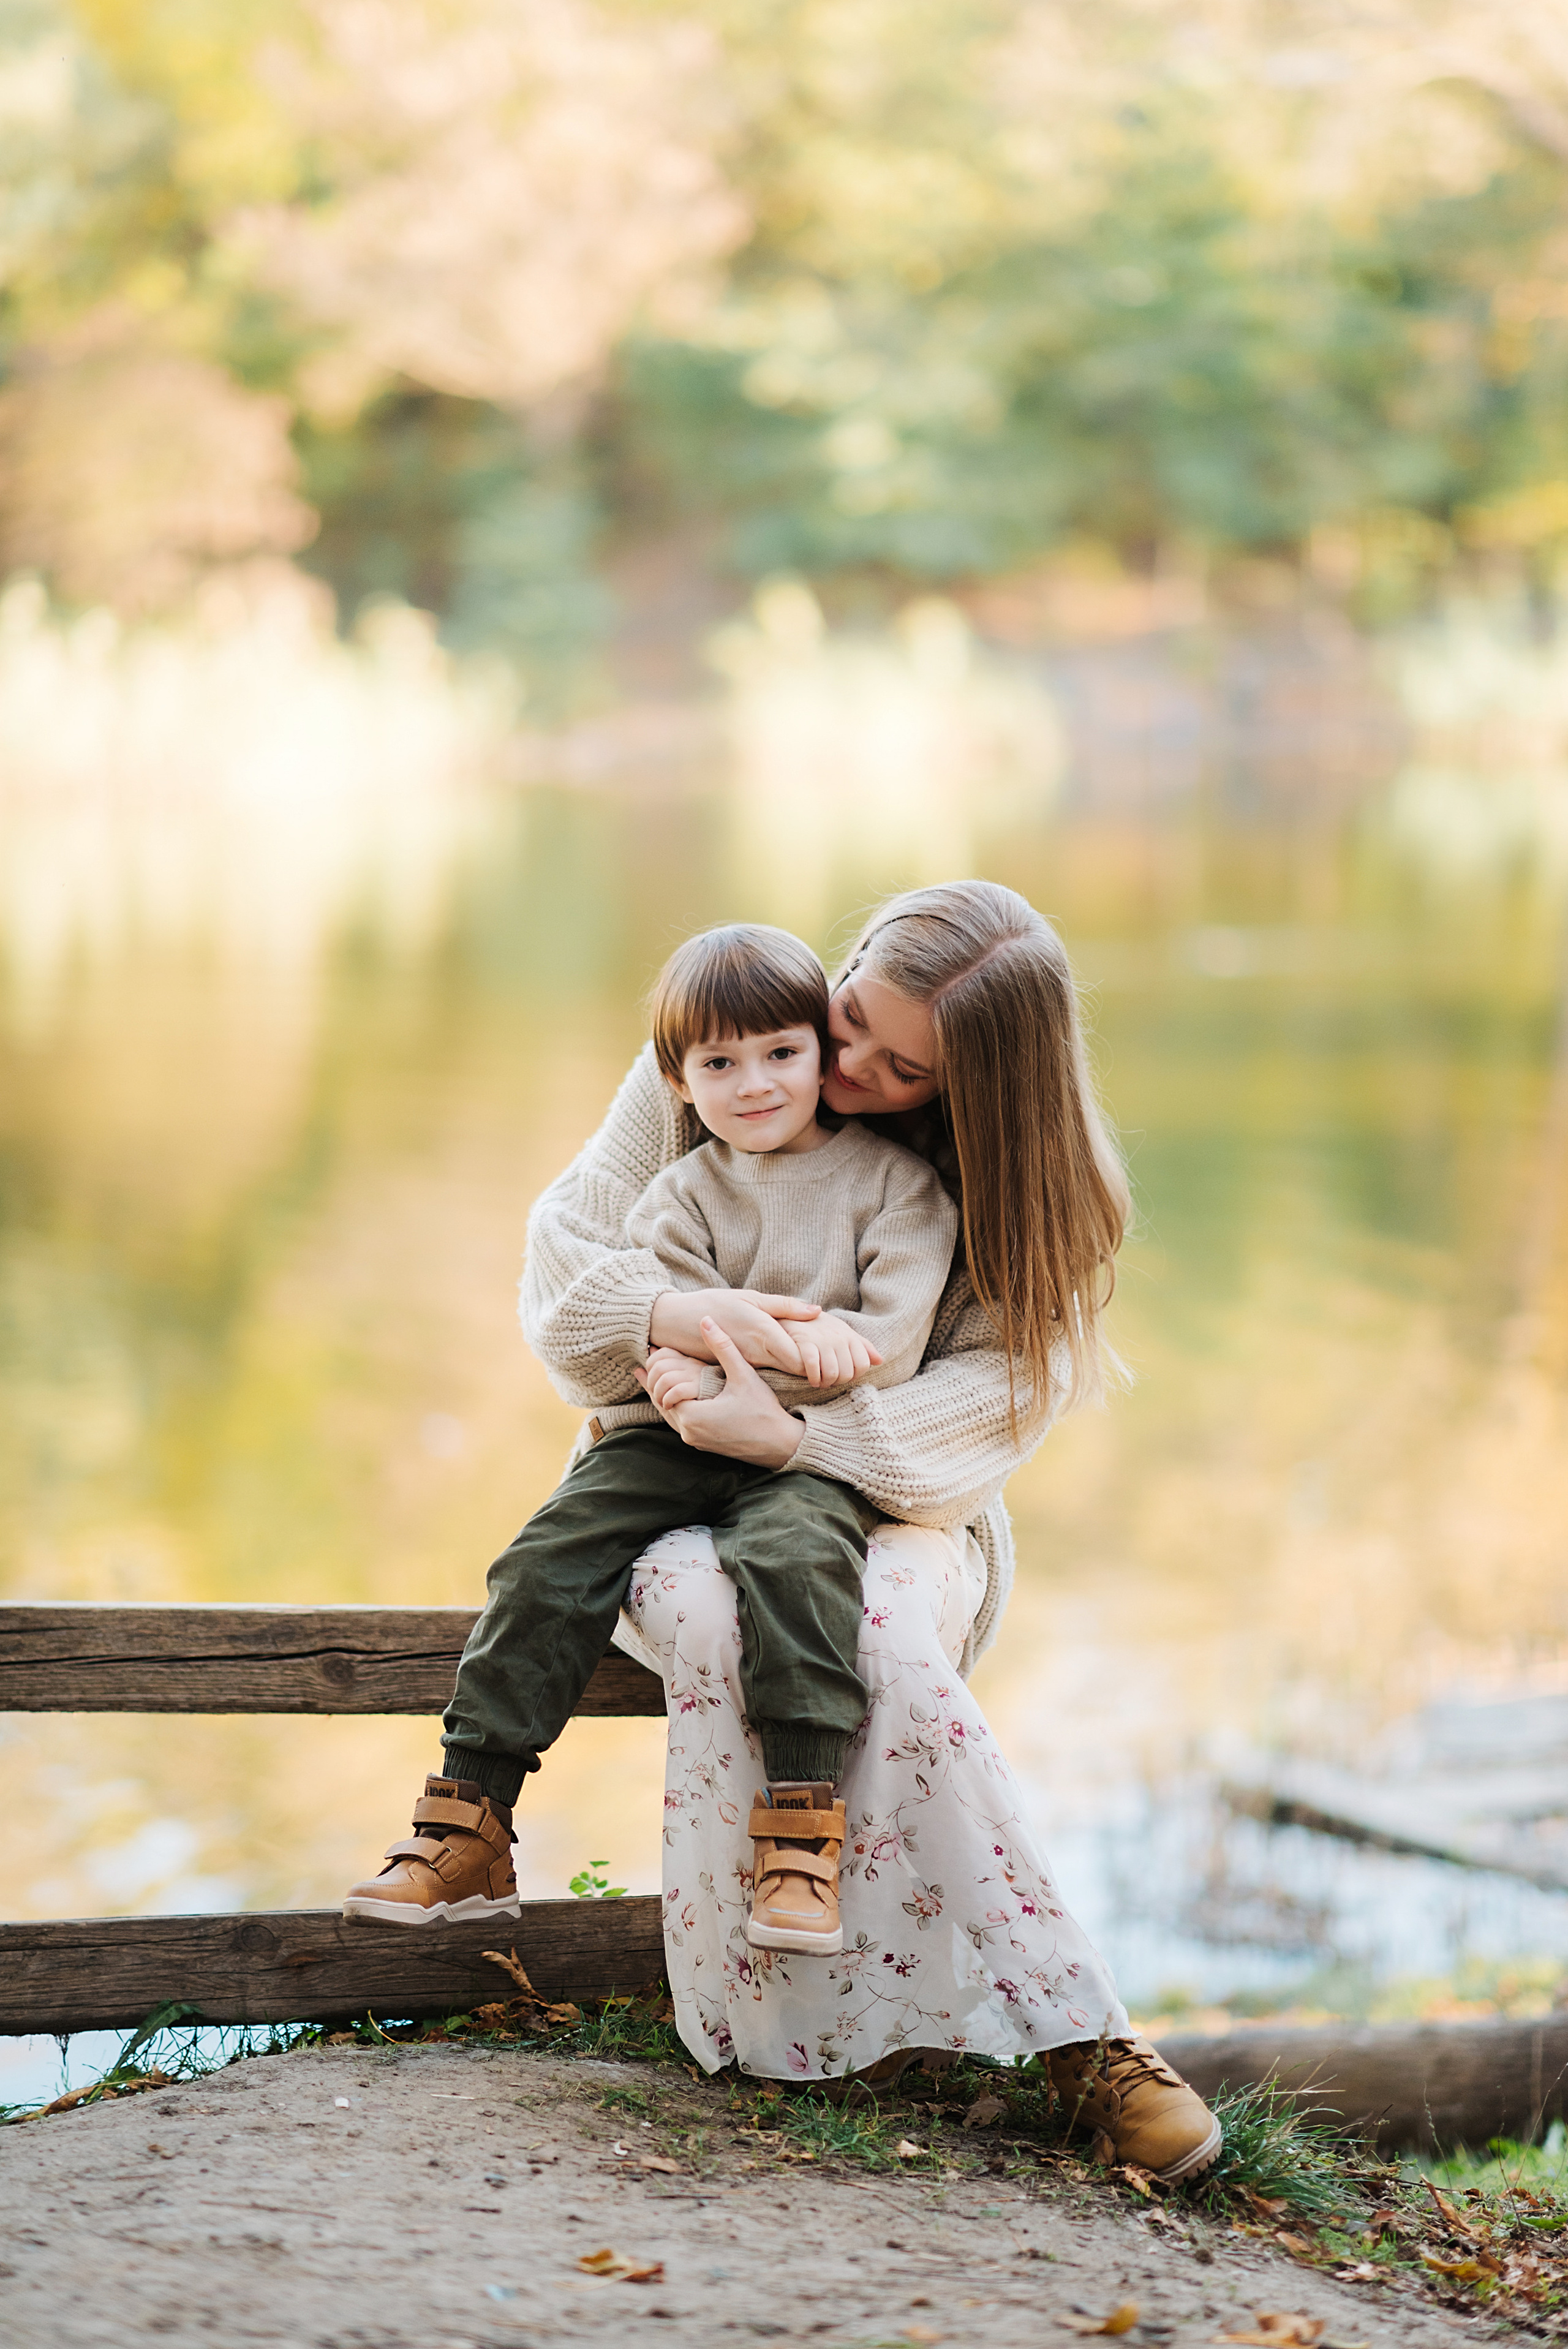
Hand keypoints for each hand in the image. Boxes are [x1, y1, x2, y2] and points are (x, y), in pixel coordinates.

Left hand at [637, 1320, 804, 1467]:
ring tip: (649, 1377)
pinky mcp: (703, 1444)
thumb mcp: (743, 1375)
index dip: (657, 1368)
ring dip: (661, 1394)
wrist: (781, 1445)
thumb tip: (706, 1320)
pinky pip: (680, 1423)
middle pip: (660, 1402)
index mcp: (692, 1416)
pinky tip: (672, 1397)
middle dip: (653, 1382)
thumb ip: (722, 1347)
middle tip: (644, 1361)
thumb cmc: (764, 1411)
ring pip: (669, 1414)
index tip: (651, 1350)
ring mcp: (695, 1441)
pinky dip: (673, 1407)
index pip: (662, 1388)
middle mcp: (688, 1433)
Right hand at [647, 1288, 818, 1374]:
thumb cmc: (716, 1304)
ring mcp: (749, 1364)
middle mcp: (759, 1354)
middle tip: (829, 1359)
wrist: (677, 1323)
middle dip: (815, 1366)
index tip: (830, 1353)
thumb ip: (784, 1306)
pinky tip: (788, 1358)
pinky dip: (782, 1367)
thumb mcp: (751, 1298)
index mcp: (764, 1333)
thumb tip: (817, 1311)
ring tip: (814, 1359)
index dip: (820, 1360)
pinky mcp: (741, 1368)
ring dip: (800, 1367)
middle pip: (797, 1370)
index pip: (802, 1359)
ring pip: (784, 1372)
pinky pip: (768, 1371)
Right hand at [792, 1313, 881, 1387]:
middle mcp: (839, 1338)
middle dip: (838, 1382)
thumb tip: (880, 1361)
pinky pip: (813, 1367)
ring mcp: (823, 1340)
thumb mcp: (843, 1332)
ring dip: (826, 1383)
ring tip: (821, 1382)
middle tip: (830, 1382)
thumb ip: (862, 1346)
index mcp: (850, 1336)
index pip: (863, 1364)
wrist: (794, 1313)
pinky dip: (813, 1378)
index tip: (843, 1376)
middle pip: (847, 1373)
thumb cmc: (820, 1326)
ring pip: (832, 1373)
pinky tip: (812, 1379)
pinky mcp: (805, 1342)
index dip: (854, 1375)